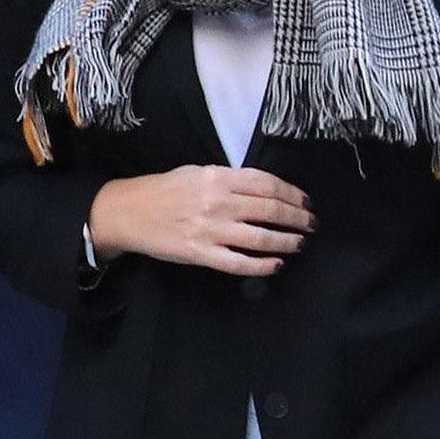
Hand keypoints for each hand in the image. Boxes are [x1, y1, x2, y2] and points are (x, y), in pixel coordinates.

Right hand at [86, 165, 314, 276]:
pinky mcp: (201, 253)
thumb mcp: (197, 173)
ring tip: (298, 243)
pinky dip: (261, 265)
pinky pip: (239, 262)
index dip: (292, 194)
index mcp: (218, 177)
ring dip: (286, 241)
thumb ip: (228, 180)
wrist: (129, 212)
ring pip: (261, 237)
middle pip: (271, 210)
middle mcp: (218, 202)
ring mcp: (210, 229)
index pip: (267, 184)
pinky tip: (275, 265)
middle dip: (297, 218)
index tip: (304, 202)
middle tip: (310, 224)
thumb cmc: (164, 190)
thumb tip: (262, 190)